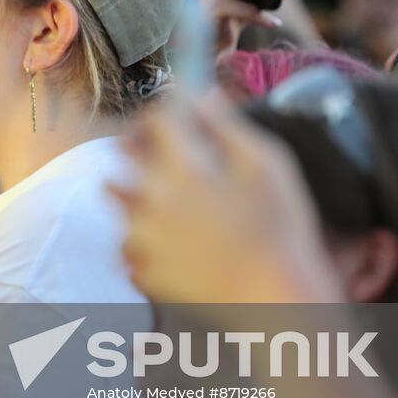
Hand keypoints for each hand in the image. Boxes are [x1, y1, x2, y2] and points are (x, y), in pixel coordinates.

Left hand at [110, 95, 340, 308]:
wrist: (274, 301)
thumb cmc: (280, 229)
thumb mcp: (267, 164)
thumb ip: (227, 125)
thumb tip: (202, 95)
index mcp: (180, 168)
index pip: (154, 118)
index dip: (167, 108)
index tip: (180, 112)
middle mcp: (149, 199)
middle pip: (122, 151)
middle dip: (142, 140)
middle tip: (167, 147)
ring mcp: (140, 237)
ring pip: (117, 194)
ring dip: (136, 185)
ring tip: (171, 195)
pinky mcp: (141, 268)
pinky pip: (126, 238)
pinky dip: (142, 232)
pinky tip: (173, 236)